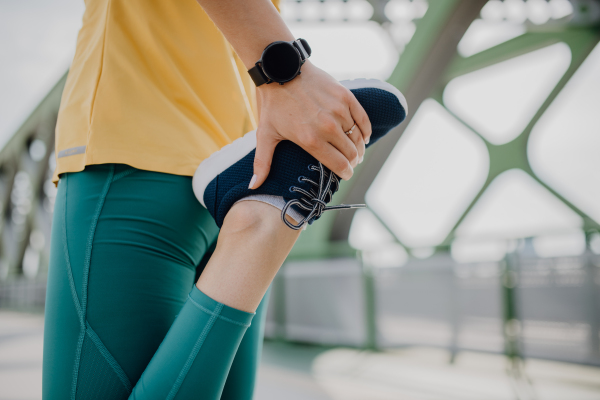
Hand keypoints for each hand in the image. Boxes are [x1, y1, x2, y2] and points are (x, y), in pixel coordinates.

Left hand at [250, 62, 371, 188]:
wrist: (282, 69)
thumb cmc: (273, 104)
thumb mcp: (265, 134)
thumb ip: (262, 163)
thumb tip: (254, 186)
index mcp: (311, 140)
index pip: (339, 165)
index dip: (346, 173)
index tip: (346, 174)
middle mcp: (328, 127)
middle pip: (351, 154)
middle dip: (352, 162)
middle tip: (350, 163)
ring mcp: (339, 111)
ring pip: (358, 138)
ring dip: (359, 148)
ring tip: (356, 152)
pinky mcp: (345, 97)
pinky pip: (363, 119)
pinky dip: (365, 130)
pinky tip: (364, 137)